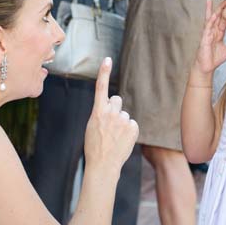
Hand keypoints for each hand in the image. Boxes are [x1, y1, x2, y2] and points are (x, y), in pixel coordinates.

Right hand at [84, 58, 138, 176]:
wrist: (103, 165)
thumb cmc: (95, 147)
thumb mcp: (92, 127)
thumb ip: (102, 114)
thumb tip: (113, 107)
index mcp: (97, 112)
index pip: (101, 88)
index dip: (103, 72)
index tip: (107, 59)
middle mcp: (110, 113)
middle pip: (117, 100)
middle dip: (115, 108)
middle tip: (110, 125)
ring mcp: (122, 120)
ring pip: (125, 114)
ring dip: (121, 123)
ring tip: (115, 137)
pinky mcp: (133, 127)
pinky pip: (132, 124)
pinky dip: (129, 131)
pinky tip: (122, 140)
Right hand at [193, 0, 225, 74]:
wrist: (207, 67)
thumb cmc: (214, 59)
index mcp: (218, 34)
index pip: (223, 21)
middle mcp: (212, 32)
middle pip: (216, 17)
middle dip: (219, 8)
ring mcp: (207, 34)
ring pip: (209, 20)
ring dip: (210, 10)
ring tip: (210, 1)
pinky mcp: (204, 38)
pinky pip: (207, 28)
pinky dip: (210, 21)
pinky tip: (212, 15)